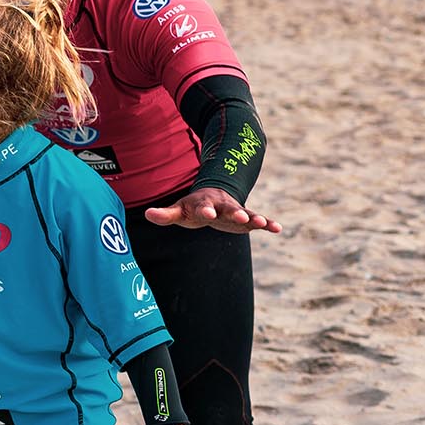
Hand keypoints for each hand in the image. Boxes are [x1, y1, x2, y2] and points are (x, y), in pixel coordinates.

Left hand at [143, 187, 280, 234]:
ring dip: (255, 218)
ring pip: (247, 213)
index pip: (204, 208)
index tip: (208, 214)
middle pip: (229, 209)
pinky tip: (277, 228)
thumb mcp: (179, 210)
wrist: (213, 196)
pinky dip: (268, 223)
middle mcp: (223, 206)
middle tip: (243, 217)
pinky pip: (259, 220)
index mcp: (204, 204)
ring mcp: (236, 211)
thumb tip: (148, 213)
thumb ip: (165, 213)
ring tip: (263, 222)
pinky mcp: (247, 219)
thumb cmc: (192, 207)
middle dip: (236, 213)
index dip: (205, 211)